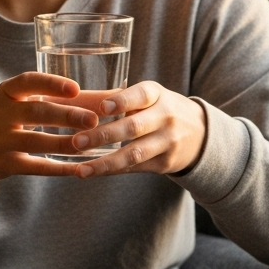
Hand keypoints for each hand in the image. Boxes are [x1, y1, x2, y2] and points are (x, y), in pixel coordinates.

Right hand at [0, 72, 99, 187]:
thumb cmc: (4, 118)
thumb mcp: (16, 101)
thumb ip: (50, 97)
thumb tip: (101, 97)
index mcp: (6, 93)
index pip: (27, 82)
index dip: (51, 84)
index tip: (76, 88)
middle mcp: (0, 114)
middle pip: (35, 112)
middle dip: (65, 116)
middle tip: (92, 119)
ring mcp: (0, 141)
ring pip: (34, 141)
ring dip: (63, 143)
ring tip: (88, 143)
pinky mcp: (5, 164)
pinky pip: (34, 167)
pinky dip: (57, 168)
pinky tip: (78, 168)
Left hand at [54, 81, 206, 177]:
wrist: (200, 134)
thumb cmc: (158, 109)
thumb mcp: (145, 97)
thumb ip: (112, 98)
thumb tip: (69, 98)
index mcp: (157, 94)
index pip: (141, 96)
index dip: (122, 101)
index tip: (103, 107)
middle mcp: (165, 117)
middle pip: (134, 127)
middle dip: (104, 135)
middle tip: (77, 141)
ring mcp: (167, 142)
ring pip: (134, 153)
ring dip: (105, 162)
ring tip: (81, 169)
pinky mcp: (164, 163)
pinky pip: (135, 168)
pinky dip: (112, 171)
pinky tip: (91, 173)